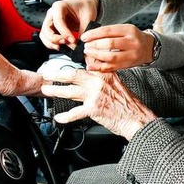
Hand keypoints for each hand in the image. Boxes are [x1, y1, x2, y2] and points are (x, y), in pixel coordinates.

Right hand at [39, 0, 99, 49]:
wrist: (86, 6)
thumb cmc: (85, 7)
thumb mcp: (88, 18)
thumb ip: (84, 31)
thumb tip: (81, 43)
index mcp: (59, 6)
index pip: (58, 21)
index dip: (64, 33)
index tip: (73, 40)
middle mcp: (52, 14)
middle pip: (46, 29)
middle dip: (55, 39)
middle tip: (67, 43)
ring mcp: (51, 21)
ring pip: (44, 35)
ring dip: (52, 43)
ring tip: (64, 46)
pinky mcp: (53, 29)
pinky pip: (47, 38)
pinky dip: (52, 44)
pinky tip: (61, 47)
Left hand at [39, 67, 156, 139]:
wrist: (136, 118)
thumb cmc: (128, 105)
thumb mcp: (116, 85)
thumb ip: (101, 79)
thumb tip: (87, 76)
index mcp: (104, 74)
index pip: (84, 66)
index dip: (70, 67)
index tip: (60, 66)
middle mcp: (99, 82)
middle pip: (73, 75)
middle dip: (57, 74)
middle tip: (47, 74)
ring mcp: (95, 95)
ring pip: (70, 91)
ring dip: (56, 91)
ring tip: (47, 91)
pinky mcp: (94, 108)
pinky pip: (75, 112)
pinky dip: (66, 116)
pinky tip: (59, 118)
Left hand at [81, 24, 154, 70]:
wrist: (148, 48)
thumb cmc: (132, 37)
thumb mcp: (124, 29)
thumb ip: (109, 32)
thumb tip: (89, 37)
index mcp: (129, 30)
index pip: (108, 31)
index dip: (94, 34)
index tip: (84, 37)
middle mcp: (132, 42)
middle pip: (110, 44)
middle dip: (94, 45)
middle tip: (85, 46)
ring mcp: (131, 55)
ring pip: (111, 57)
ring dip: (96, 55)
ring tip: (87, 53)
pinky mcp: (128, 65)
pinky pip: (112, 67)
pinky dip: (99, 67)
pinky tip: (90, 66)